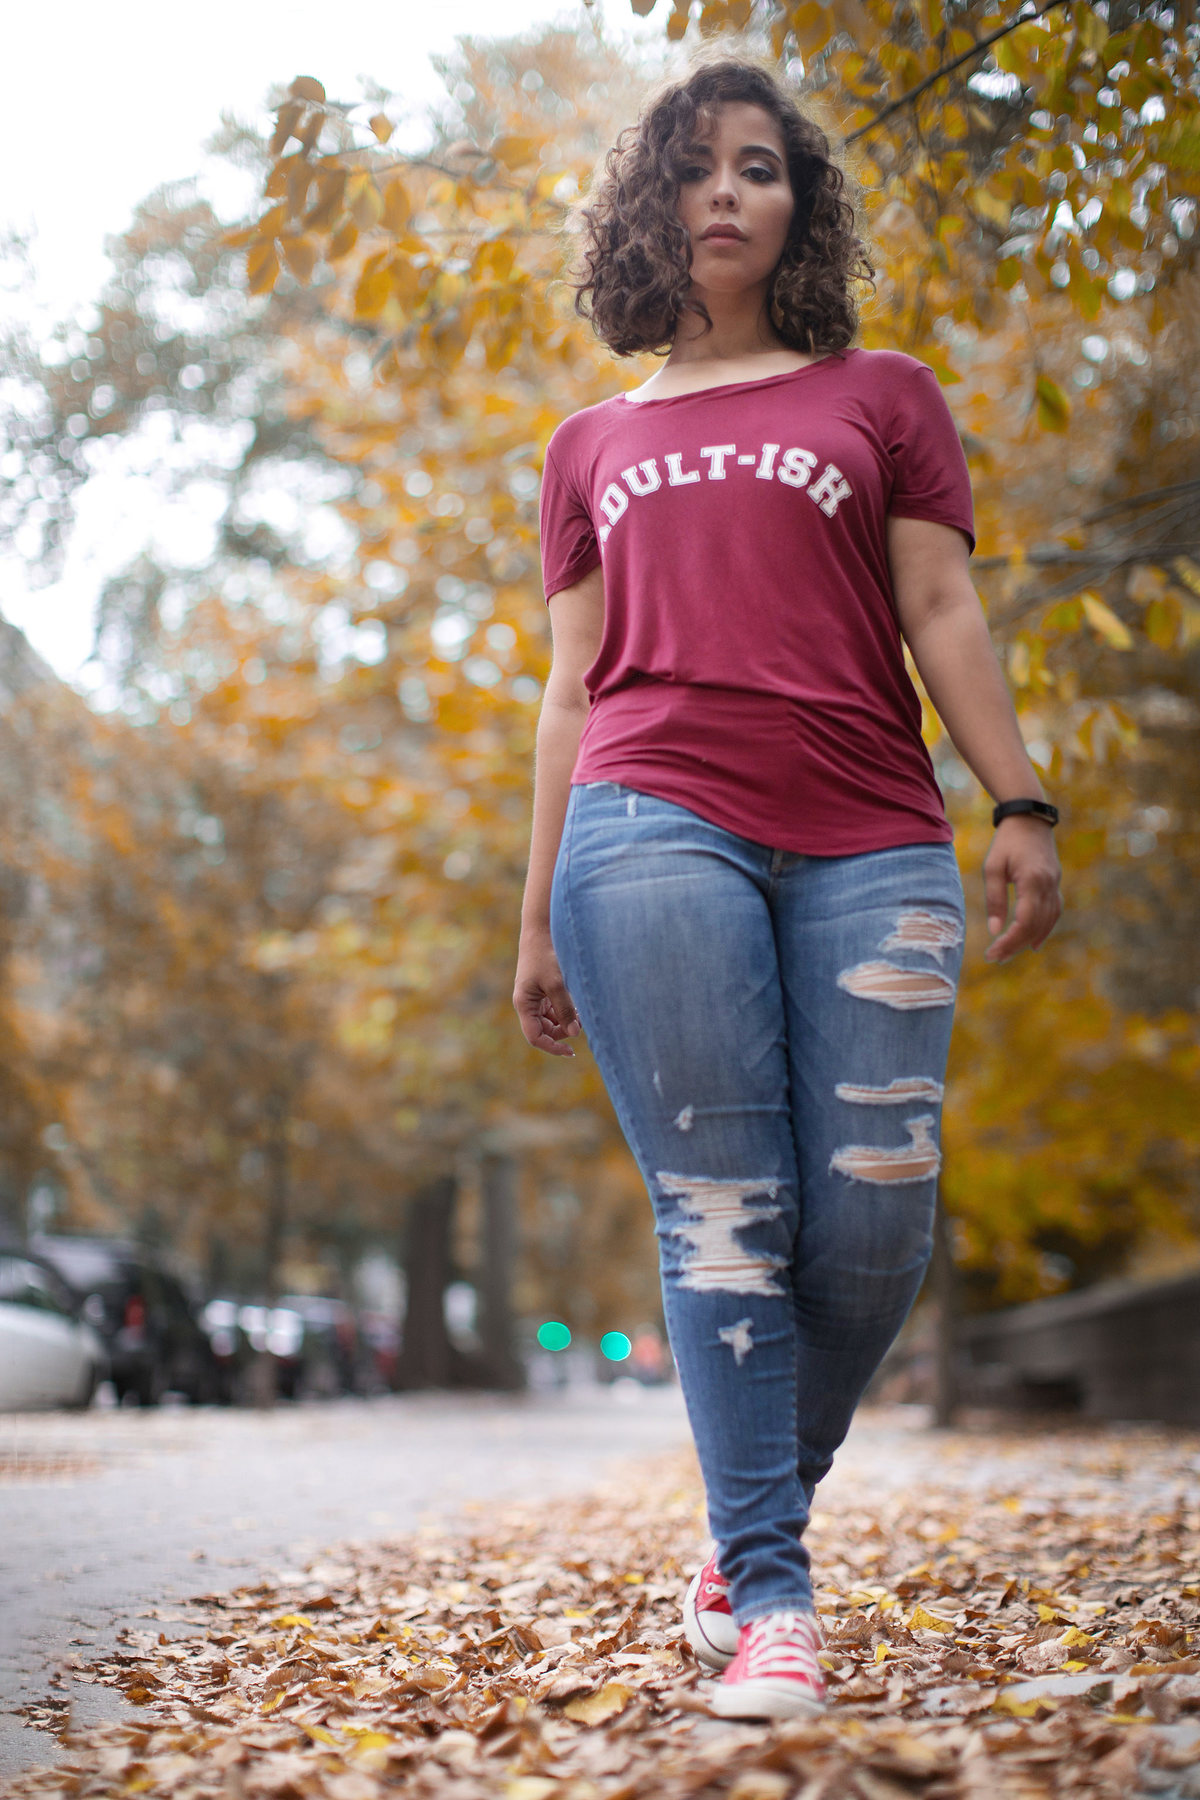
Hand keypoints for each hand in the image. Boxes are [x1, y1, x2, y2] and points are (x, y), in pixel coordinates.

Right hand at [514, 932, 581, 1055]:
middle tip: (581, 1025)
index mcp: (524, 1004)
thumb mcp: (557, 983)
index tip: (570, 1051)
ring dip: (565, 1021)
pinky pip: (553, 1009)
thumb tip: (574, 1034)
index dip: (552, 1047)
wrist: (541, 931)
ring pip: (550, 1021)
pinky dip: (565, 1011)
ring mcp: (534, 998)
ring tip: (581, 1013)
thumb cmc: (546, 955)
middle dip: (562, 1032)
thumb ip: (565, 1009)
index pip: (535, 1036)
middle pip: (543, 1031)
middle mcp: (527, 1004)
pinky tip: (577, 1005)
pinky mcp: (542, 991)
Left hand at [983, 817, 1062, 962]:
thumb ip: (995, 899)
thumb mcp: (993, 867)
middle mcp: (1048, 885)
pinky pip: (1054, 912)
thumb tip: (994, 930)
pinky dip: (1044, 929)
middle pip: (1036, 926)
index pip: (1024, 921)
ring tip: (1010, 953)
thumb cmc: (1006, 841)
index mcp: (1032, 881)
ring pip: (1047, 921)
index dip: (1009, 941)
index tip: (993, 952)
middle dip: (1016, 945)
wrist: (1029, 819)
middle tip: (996, 958)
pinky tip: (1034, 942)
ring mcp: (1055, 884)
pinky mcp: (1055, 883)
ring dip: (1029, 940)